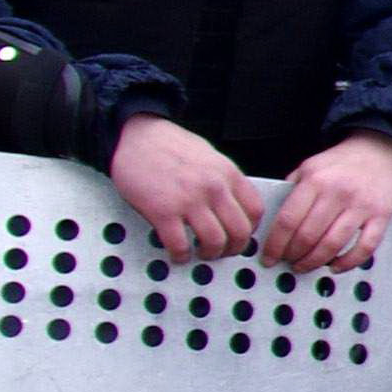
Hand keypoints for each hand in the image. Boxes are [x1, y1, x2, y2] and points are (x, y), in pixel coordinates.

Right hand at [109, 115, 261, 261]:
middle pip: (240, 231)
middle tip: (223, 252)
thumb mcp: (210, 156)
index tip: (241, 236)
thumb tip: (233, 205)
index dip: (251, 229)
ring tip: (201, 254)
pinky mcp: (163, 211)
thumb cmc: (171, 146)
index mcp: (228, 174)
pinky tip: (178, 254)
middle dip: (234, 248)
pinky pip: (180, 245)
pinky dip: (181, 256)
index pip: (255, 210)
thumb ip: (224, 180)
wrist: (136, 136)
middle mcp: (214, 188)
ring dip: (210, 254)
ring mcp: (189, 200)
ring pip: (215, 241)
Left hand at [265, 133, 391, 269]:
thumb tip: (273, 220)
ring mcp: (361, 206)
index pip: (288, 220)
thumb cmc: (343, 163)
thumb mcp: (310, 166)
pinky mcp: (381, 216)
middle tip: (288, 262)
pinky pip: (364, 247)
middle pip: (308, 236)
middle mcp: (338, 193)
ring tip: (305, 266)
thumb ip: (291, 189)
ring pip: (332, 244)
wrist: (381, 152)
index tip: (269, 257)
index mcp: (315, 180)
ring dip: (314, 262)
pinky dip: (348, 262)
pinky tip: (336, 266)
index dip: (275, 244)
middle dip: (293, 255)